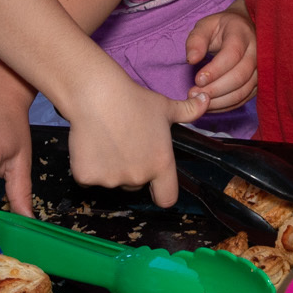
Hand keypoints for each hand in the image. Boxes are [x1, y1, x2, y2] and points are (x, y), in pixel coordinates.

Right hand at [61, 61, 182, 203]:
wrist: (95, 94)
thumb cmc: (132, 99)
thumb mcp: (165, 106)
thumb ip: (189, 110)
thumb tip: (206, 99)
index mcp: (161, 164)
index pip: (167, 197)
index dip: (160, 190)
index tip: (153, 181)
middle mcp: (138, 176)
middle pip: (135, 184)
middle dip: (130, 169)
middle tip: (122, 143)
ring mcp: (111, 179)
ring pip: (110, 181)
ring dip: (108, 168)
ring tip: (104, 139)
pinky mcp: (86, 177)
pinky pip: (87, 178)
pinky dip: (86, 165)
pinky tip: (88, 143)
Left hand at [184, 1, 257, 113]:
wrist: (244, 29)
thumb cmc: (222, 28)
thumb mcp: (206, 25)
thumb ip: (196, 40)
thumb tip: (191, 59)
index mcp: (242, 34)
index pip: (232, 54)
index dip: (215, 70)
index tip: (197, 79)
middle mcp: (257, 52)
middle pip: (239, 76)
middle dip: (215, 89)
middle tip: (194, 94)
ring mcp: (261, 69)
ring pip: (243, 90)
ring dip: (220, 100)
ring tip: (199, 101)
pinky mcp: (258, 83)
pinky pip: (244, 98)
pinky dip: (226, 105)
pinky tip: (210, 105)